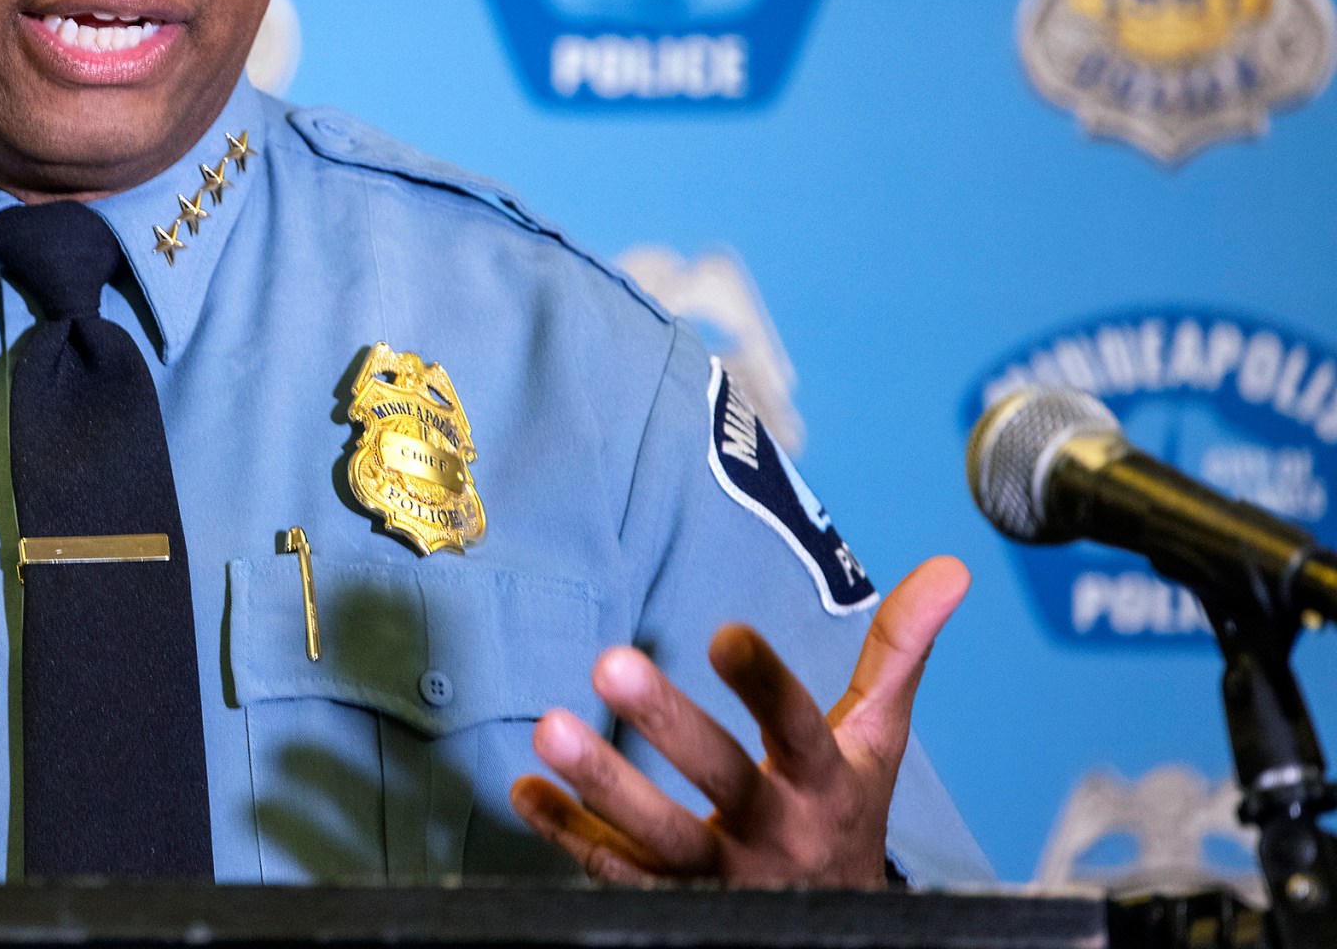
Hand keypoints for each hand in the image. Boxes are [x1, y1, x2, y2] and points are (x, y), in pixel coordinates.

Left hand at [509, 555, 970, 888]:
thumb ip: (899, 654)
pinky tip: (526, 790)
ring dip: (602, 785)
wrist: (838, 930)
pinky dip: (568, 835)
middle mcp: (777, 833)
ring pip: (662, 839)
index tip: (722, 634)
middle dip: (669, 725)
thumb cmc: (844, 813)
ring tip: (547, 727)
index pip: (802, 729)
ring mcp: (723, 878)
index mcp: (827, 785)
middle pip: (725, 781)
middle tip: (610, 661)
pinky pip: (617, 876)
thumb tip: (952, 566)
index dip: (767, 685)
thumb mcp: (878, 741)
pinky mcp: (675, 905)